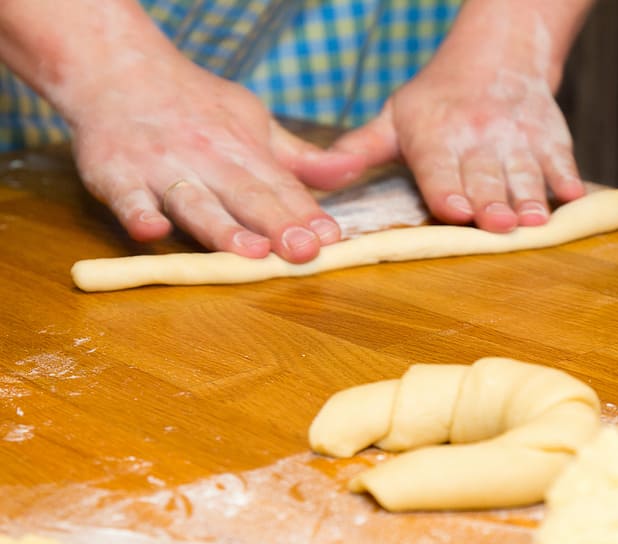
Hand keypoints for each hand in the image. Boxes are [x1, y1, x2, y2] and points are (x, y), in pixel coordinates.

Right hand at [68, 58, 364, 261]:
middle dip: (277, 224)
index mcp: (242, 149)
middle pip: (246, 196)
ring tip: (250, 252)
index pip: (280, 185)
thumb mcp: (254, 122)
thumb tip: (351, 172)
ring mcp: (161, 167)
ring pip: (196, 203)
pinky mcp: (116, 175)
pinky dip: (138, 213)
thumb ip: (299, 158)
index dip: (306, 213)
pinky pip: (128, 197)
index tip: (331, 238)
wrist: (118, 67)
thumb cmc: (194, 105)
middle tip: (304, 251)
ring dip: (223, 229)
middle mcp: (207, 158)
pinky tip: (152, 231)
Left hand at [330, 64, 584, 233]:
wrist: (498, 54)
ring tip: (533, 221)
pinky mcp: (550, 136)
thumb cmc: (438, 98)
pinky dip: (567, 175)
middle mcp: (477, 136)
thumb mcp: (394, 116)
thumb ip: (360, 148)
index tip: (454, 210)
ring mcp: (517, 137)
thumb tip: (321, 175)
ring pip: (523, 171)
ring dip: (529, 196)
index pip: (439, 168)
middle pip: (484, 176)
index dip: (447, 190)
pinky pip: (560, 157)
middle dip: (490, 201)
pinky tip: (572, 195)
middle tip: (497, 225)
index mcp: (434, 137)